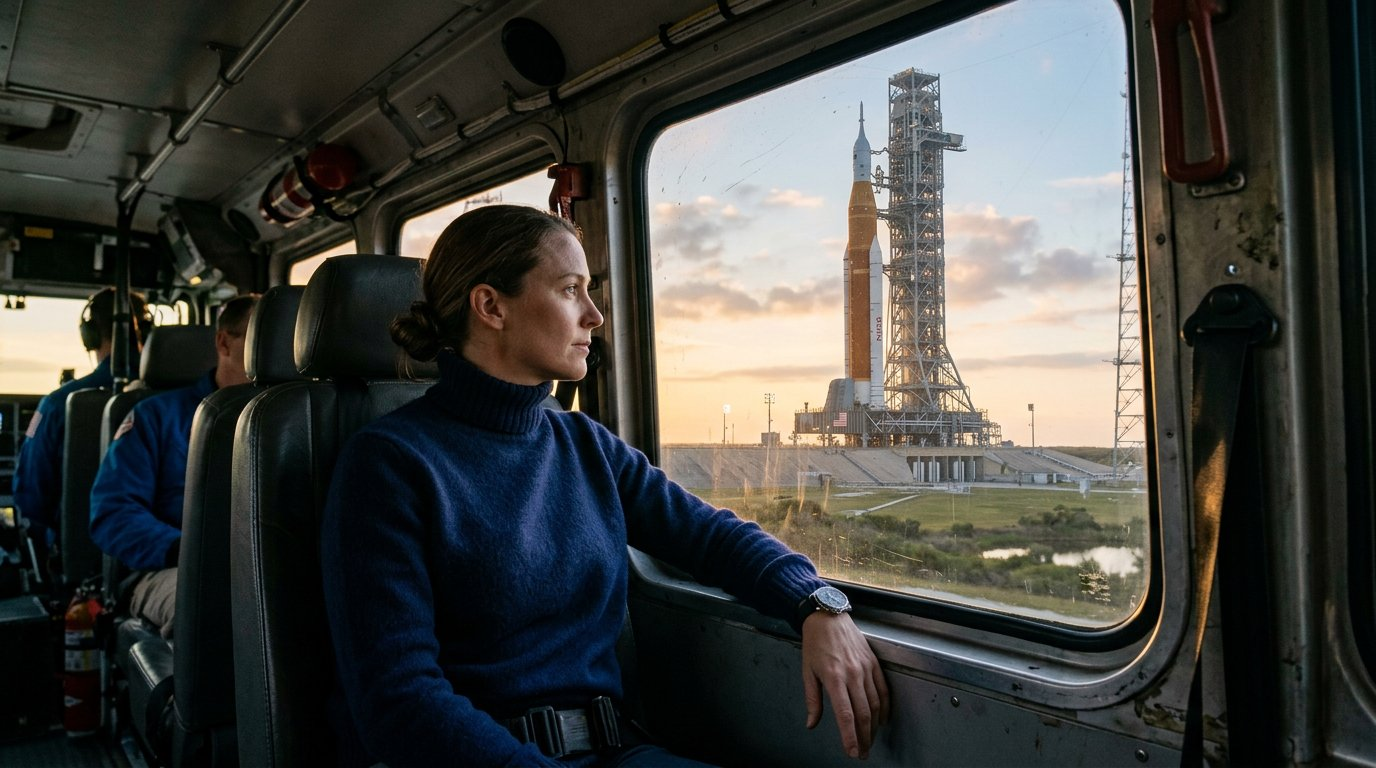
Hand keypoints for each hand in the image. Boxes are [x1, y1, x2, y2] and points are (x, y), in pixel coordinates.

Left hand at [801, 611, 889, 758]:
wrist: (828, 616)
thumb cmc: (815, 643)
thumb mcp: (807, 671)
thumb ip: (812, 700)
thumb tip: (811, 723)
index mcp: (834, 677)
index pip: (845, 714)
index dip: (850, 736)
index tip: (853, 751)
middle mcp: (853, 674)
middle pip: (863, 713)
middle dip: (864, 737)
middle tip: (862, 752)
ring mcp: (866, 668)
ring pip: (875, 704)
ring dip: (874, 726)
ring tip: (870, 740)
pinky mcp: (874, 663)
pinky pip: (883, 689)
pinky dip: (885, 707)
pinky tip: (882, 719)